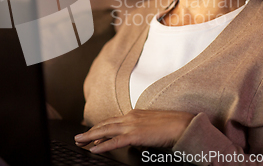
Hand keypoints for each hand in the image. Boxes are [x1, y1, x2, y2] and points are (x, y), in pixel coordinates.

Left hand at [74, 109, 193, 152]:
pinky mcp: (135, 135)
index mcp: (134, 114)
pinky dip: (102, 145)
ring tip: (80, 142)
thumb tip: (133, 138)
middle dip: (90, 131)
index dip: (99, 128)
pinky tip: (94, 148)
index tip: (90, 134)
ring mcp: (131, 125)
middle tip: (78, 138)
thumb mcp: (151, 125)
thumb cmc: (172, 125)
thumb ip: (140, 129)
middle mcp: (130, 117)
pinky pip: (114, 141)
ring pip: (105, 131)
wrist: (183, 125)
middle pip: (105, 124)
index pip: (112, 121)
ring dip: (90, 136)